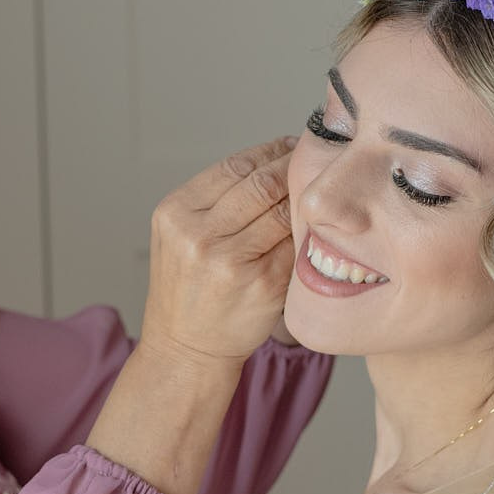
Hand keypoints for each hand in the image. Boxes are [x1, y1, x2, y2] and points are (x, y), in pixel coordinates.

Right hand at [140, 137, 296, 362]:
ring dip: (305, 199)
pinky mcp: (263, 285)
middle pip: (262, 184)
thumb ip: (215, 200)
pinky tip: (316, 227)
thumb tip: (273, 157)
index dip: (270, 150)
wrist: (186, 348)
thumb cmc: (189, 288)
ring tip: (318, 193)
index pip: (235, 166)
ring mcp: (231, 262)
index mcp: (176, 213)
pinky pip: (294, 245)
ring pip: (283, 212)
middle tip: (315, 163)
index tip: (291, 145)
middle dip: (293, 168)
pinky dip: (307, 233)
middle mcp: (199, 235)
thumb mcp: (180, 235)